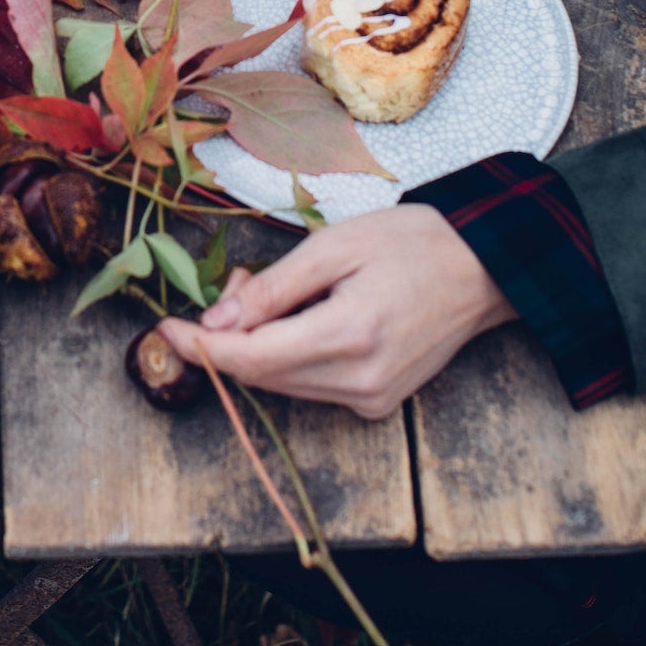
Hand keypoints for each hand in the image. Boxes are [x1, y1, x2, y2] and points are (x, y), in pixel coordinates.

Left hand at [159, 206, 515, 419]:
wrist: (482, 269)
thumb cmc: (411, 242)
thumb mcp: (334, 247)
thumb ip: (272, 289)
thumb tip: (215, 325)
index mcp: (351, 335)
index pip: (253, 359)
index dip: (201, 347)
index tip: (163, 327)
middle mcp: (362, 380)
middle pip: (263, 375)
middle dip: (230, 335)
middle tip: (237, 280)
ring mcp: (373, 399)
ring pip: (284, 384)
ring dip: (258, 345)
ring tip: (271, 290)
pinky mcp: (379, 403)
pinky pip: (312, 386)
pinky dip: (288, 357)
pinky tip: (300, 318)